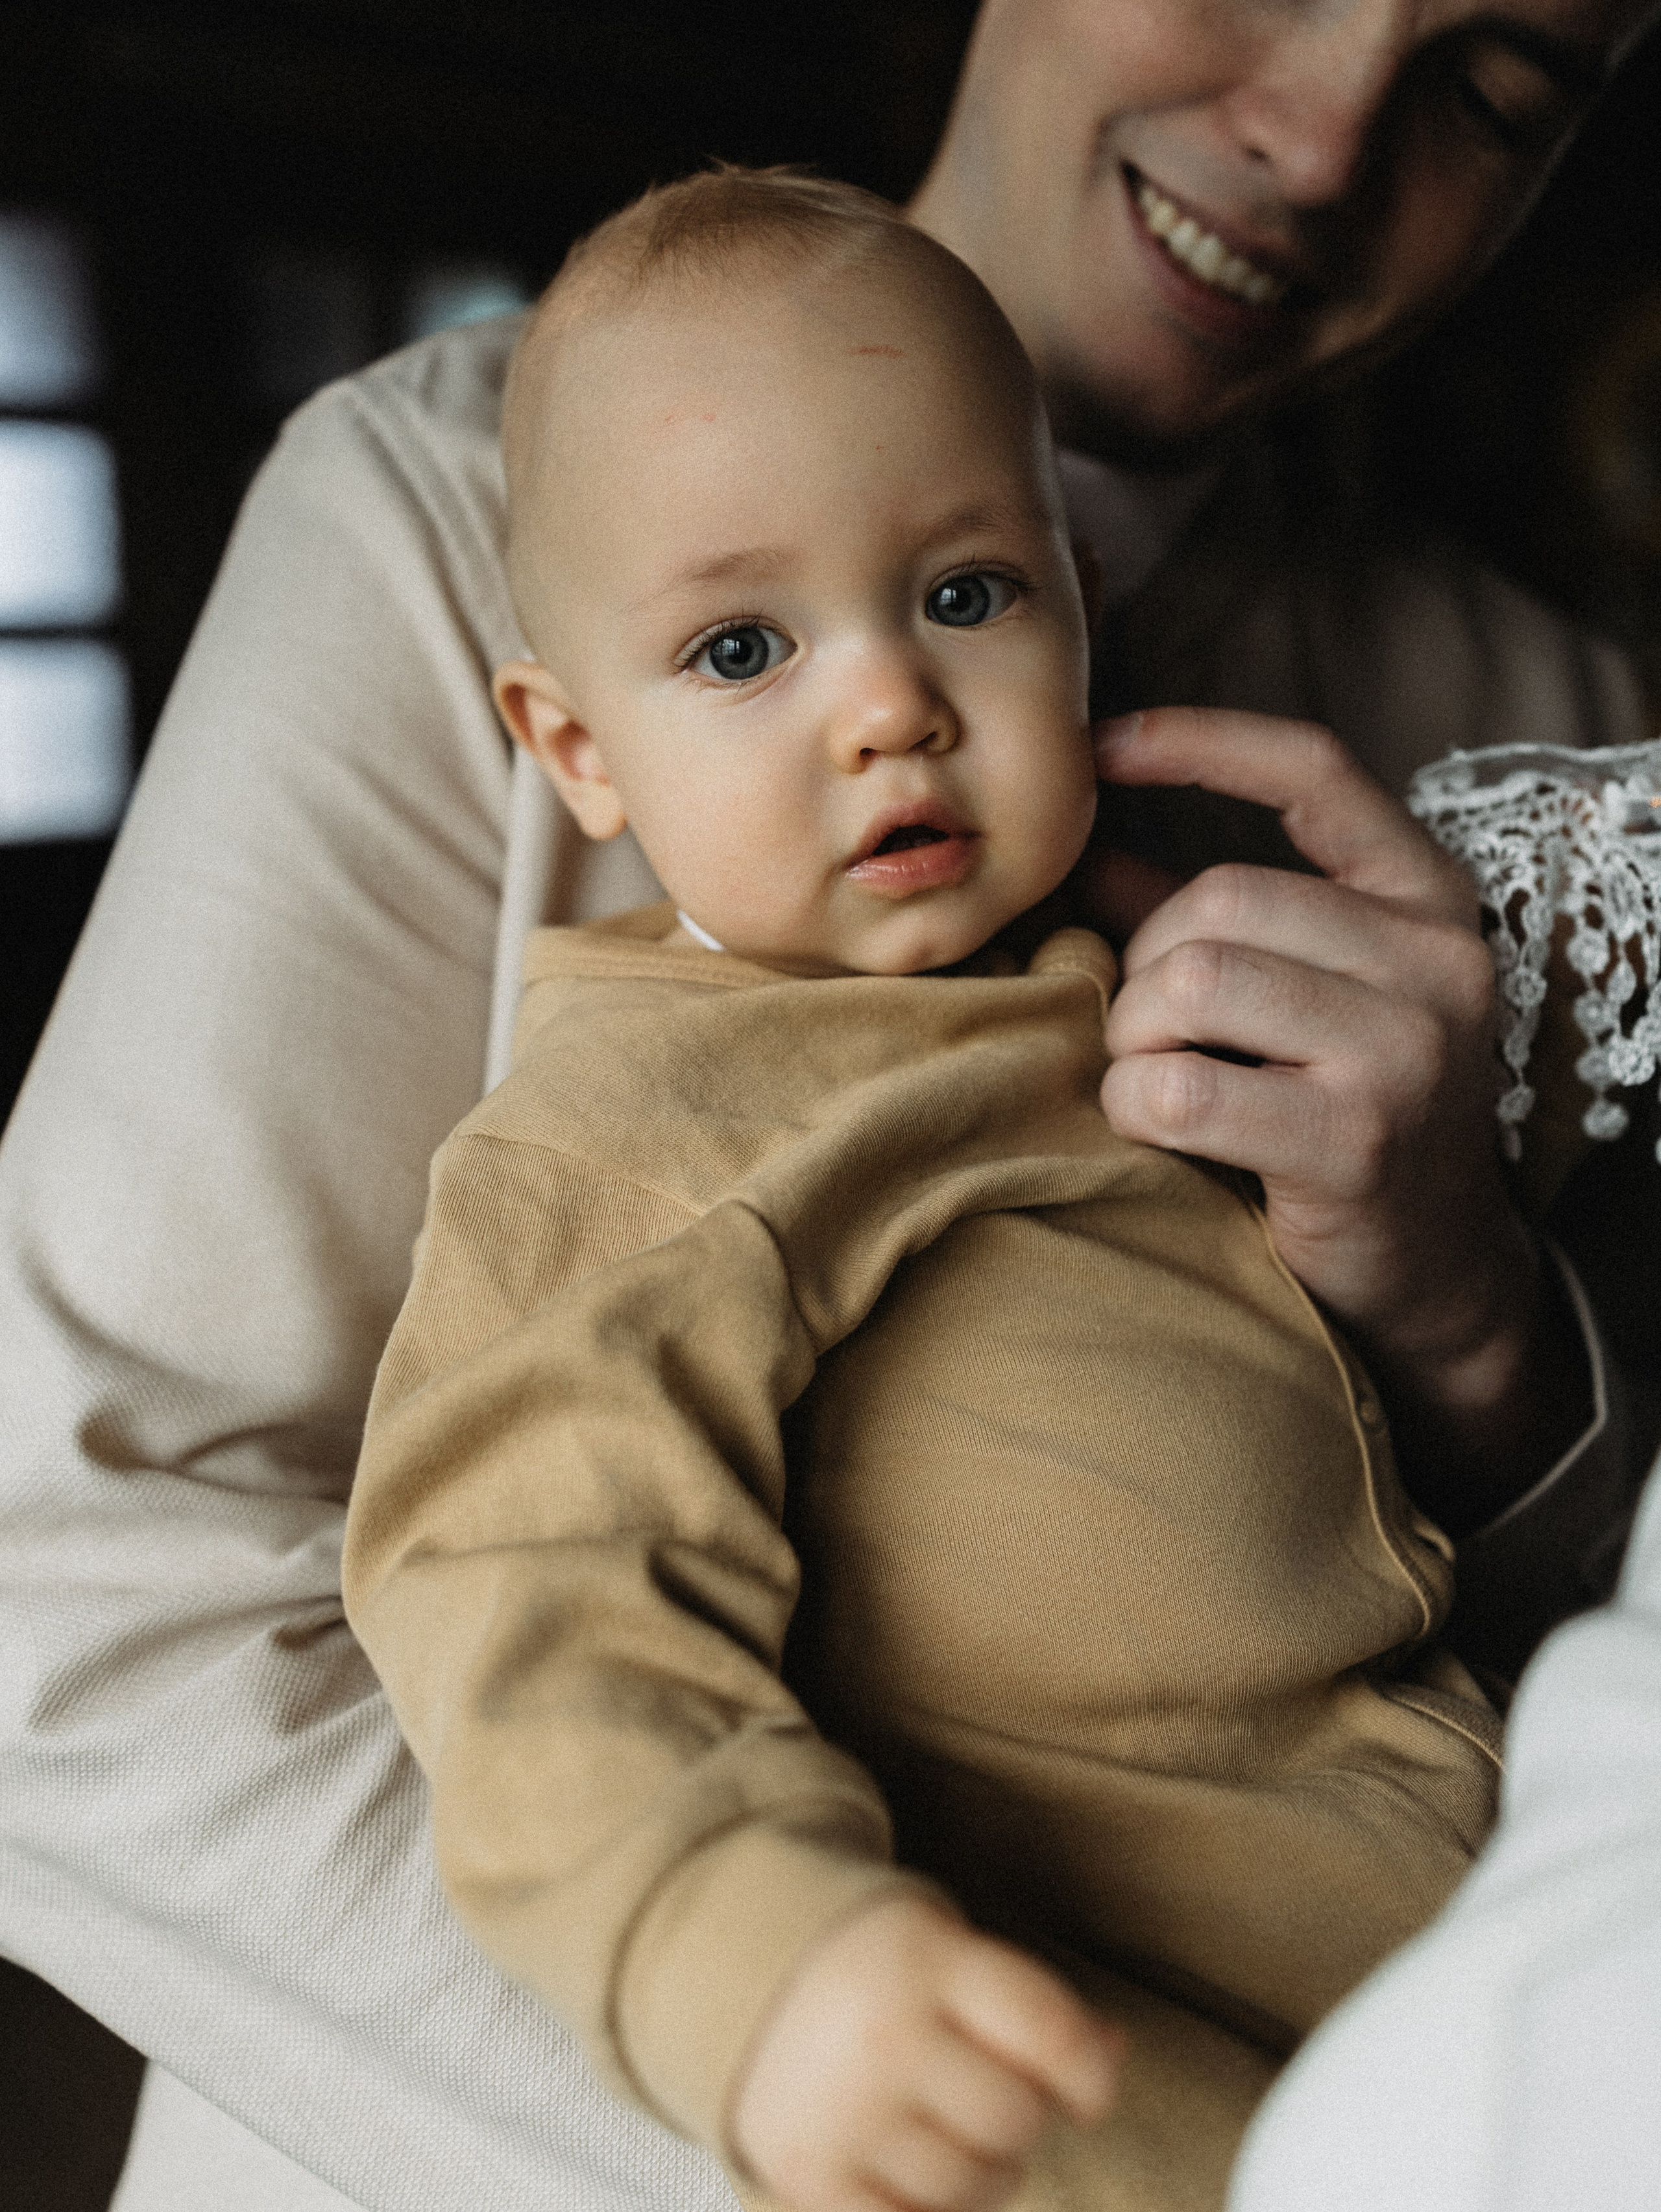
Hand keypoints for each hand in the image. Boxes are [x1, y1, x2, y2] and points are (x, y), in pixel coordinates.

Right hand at [730, 1895, 1120, 2211]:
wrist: (746, 1975)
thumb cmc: (880, 1969)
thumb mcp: (951, 1954)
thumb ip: (1029, 2006)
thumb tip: (1110, 2055)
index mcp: (925, 1959)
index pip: (1048, 2034)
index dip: (1088, 2074)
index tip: (1086, 2091)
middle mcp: (882, 2033)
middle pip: (1015, 2120)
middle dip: (1020, 2121)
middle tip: (985, 2096)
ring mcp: (840, 2111)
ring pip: (973, 2189)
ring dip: (981, 2174)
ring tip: (946, 2130)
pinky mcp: (806, 2176)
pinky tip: (915, 2173)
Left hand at [1091, 708, 1588, 1525]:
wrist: (1430, 1269)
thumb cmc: (1339, 1113)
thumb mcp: (1301, 995)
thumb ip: (1211, 919)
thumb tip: (1088, 845)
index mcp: (1428, 898)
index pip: (1314, 771)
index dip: (1199, 740)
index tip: (1102, 742)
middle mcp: (1437, 960)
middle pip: (1220, 899)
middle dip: (1145, 962)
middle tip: (1147, 1028)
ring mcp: (1407, 1050)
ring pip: (1191, 982)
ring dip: (1133, 1035)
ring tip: (1152, 1075)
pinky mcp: (1355, 1141)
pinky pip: (1180, 1087)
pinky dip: (1133, 1104)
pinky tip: (1154, 1127)